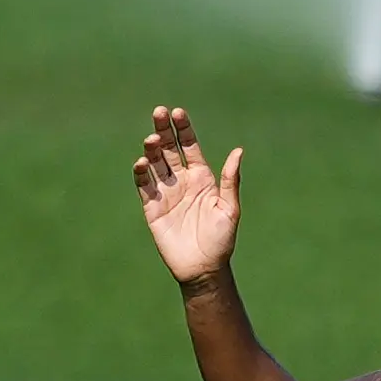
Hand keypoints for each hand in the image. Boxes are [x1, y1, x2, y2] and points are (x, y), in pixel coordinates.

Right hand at [134, 106, 242, 288]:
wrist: (203, 268)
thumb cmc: (221, 241)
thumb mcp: (229, 209)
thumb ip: (230, 180)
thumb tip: (238, 151)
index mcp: (202, 177)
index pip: (189, 146)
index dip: (183, 129)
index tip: (177, 112)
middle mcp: (182, 181)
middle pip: (169, 149)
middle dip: (164, 130)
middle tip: (159, 112)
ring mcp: (166, 193)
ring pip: (155, 163)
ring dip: (152, 149)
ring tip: (151, 139)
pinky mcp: (152, 207)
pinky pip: (144, 185)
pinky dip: (141, 173)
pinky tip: (142, 163)